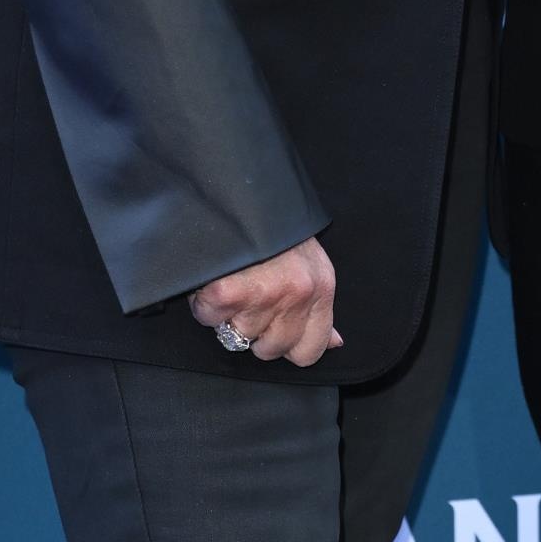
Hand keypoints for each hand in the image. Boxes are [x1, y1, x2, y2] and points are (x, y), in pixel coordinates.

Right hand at [188, 234, 339, 365]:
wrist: (241, 191)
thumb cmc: (274, 227)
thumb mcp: (310, 263)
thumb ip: (318, 308)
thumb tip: (335, 343)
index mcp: (322, 287)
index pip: (310, 350)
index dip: (287, 345)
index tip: (274, 328)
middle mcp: (298, 294)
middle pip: (270, 350)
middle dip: (254, 329)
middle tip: (249, 294)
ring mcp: (264, 294)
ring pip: (237, 337)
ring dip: (228, 314)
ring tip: (234, 278)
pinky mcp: (229, 292)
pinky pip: (210, 318)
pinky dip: (205, 302)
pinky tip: (215, 277)